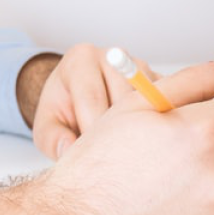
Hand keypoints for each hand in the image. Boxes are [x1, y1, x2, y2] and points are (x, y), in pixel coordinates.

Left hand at [30, 43, 158, 159]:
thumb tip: (68, 150)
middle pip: (124, 100)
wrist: (80, 100)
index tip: (92, 156)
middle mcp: (113, 56)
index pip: (92, 97)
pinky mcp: (161, 80)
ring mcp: (140, 66)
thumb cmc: (63, 113)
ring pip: (149, 103)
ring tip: (127, 151)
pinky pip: (166, 106)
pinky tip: (144, 143)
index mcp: (80, 59)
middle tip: (111, 158)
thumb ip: (53, 139)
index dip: (93, 131)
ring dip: (140, 131)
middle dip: (118, 133)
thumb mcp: (47, 127)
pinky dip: (157, 126)